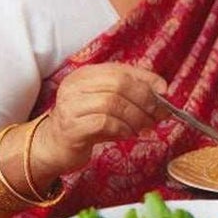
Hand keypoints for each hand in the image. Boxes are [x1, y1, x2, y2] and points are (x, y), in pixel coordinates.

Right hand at [37, 64, 168, 175]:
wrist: (52, 147)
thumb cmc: (86, 123)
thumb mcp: (108, 103)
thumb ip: (131, 94)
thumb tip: (164, 95)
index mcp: (85, 75)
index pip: (122, 70)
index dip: (147, 80)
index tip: (164, 93)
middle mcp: (75, 86)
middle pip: (119, 84)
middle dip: (144, 99)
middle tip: (157, 114)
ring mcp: (69, 106)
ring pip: (113, 103)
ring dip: (136, 116)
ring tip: (143, 127)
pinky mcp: (70, 127)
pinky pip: (104, 122)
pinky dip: (122, 128)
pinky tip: (127, 134)